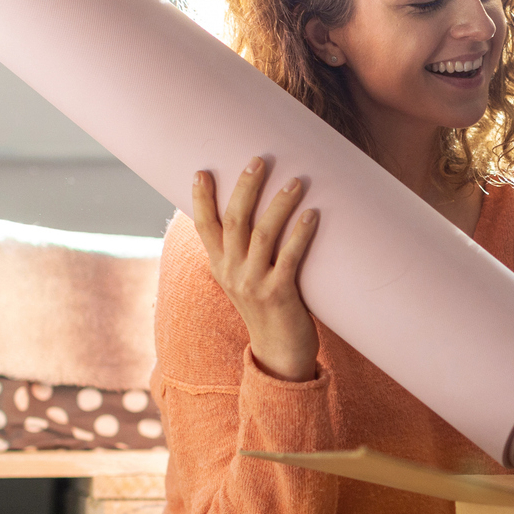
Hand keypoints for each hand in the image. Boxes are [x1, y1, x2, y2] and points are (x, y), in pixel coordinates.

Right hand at [191, 157, 321, 381]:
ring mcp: (253, 283)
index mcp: (220, 265)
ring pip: (263, 234)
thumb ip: (243, 251)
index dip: (200, 199)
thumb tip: (253, 212)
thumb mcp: (244, 278)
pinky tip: (312, 215)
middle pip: (234, 221)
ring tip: (296, 181)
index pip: (203, 226)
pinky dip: (300, 234)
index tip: (201, 171)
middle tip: (259, 161)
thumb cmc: (267, 306)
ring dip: (279, 204)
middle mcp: (232, 272)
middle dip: (245, 188)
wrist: (279, 352)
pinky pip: (290, 257)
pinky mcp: (279, 294)